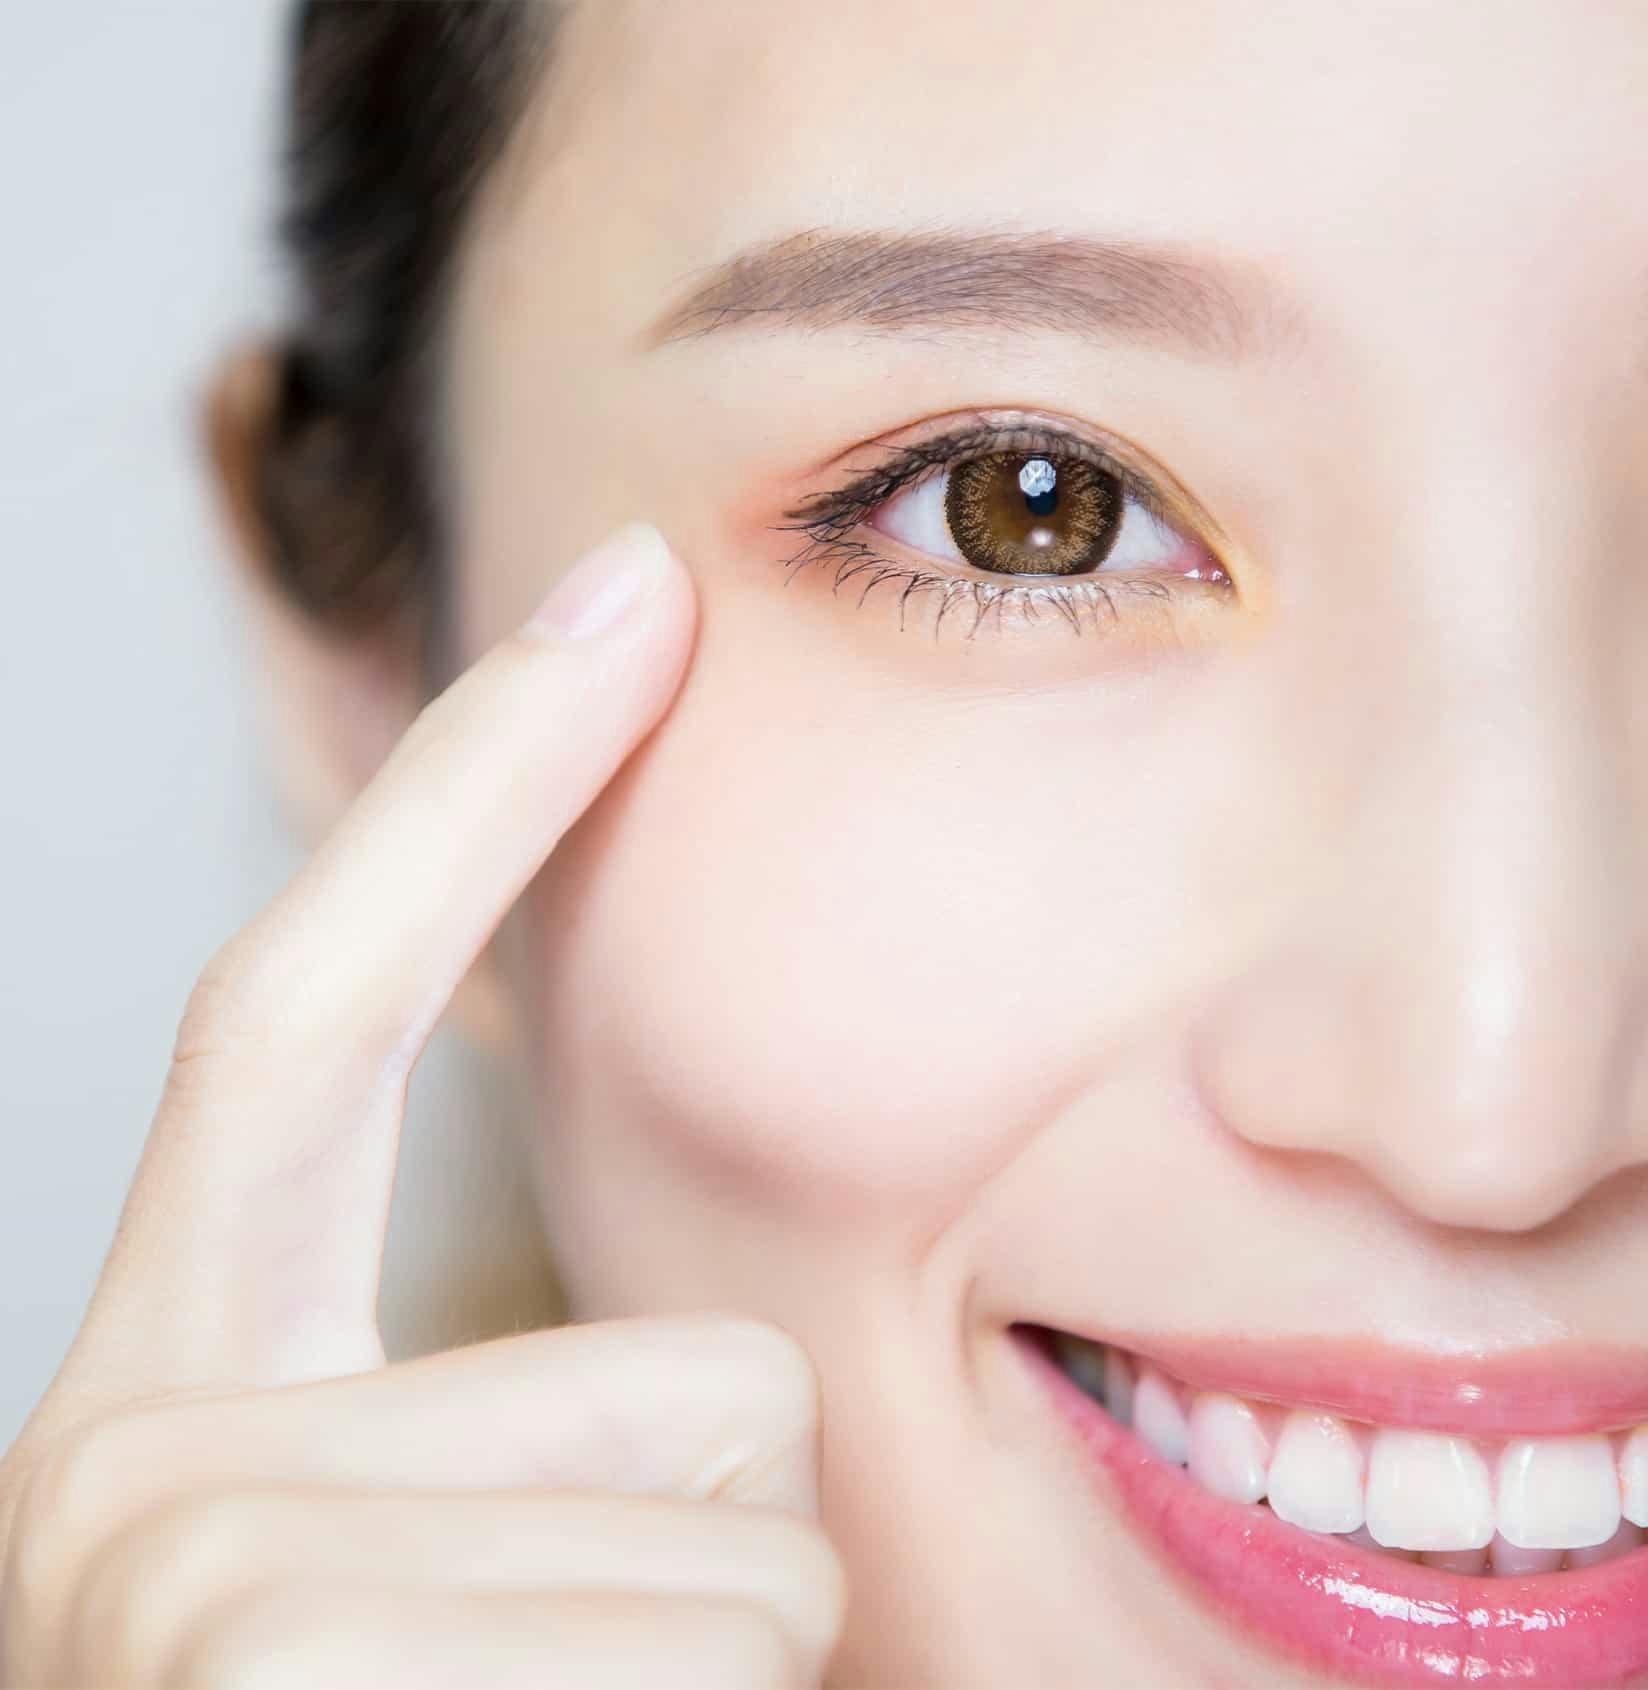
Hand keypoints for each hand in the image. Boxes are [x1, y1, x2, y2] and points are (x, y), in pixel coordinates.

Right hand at [0, 524, 845, 1687]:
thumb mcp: (457, 1587)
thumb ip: (548, 1427)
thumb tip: (748, 1358)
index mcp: (182, 1408)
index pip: (323, 1001)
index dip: (473, 776)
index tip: (626, 585)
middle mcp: (140, 1473)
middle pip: (702, 1378)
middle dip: (721, 1554)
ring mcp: (199, 1594)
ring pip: (753, 1543)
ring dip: (714, 1689)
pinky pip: (731, 1644)